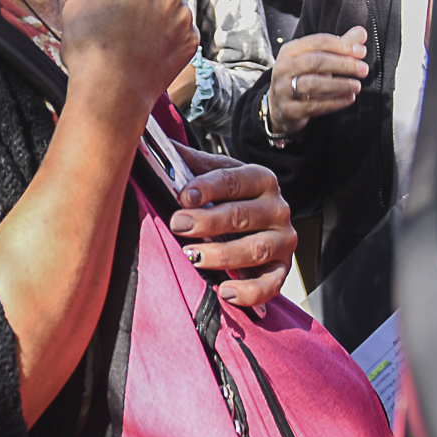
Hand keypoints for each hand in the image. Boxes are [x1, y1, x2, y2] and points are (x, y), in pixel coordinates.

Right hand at [64, 0, 198, 108]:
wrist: (112, 93)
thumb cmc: (91, 50)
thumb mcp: (73, 8)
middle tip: (111, 10)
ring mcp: (183, 15)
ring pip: (164, 2)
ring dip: (148, 10)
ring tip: (127, 33)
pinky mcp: (190, 40)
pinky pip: (175, 28)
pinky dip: (162, 33)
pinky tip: (142, 48)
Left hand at [170, 146, 294, 309]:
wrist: (258, 224)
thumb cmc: (228, 199)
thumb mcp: (212, 175)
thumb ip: (187, 162)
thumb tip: (154, 145)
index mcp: (260, 178)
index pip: (234, 180)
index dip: (207, 188)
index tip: (182, 196)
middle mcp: (277, 208)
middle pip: (242, 215)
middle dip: (207, 222)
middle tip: (177, 225)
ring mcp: (283, 240)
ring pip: (255, 249)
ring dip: (222, 254)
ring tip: (192, 257)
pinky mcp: (282, 270)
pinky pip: (271, 284)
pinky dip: (250, 291)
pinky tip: (225, 291)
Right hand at [264, 28, 368, 139]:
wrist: (280, 107)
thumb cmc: (303, 78)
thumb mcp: (318, 59)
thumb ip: (340, 46)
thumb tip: (361, 33)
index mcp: (290, 51)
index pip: (317, 42)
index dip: (341, 46)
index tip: (361, 52)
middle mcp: (283, 68)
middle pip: (314, 61)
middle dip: (342, 64)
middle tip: (363, 69)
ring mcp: (283, 90)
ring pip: (312, 84)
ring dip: (338, 84)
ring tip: (357, 86)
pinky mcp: (288, 110)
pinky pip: (313, 106)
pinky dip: (334, 103)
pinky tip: (349, 98)